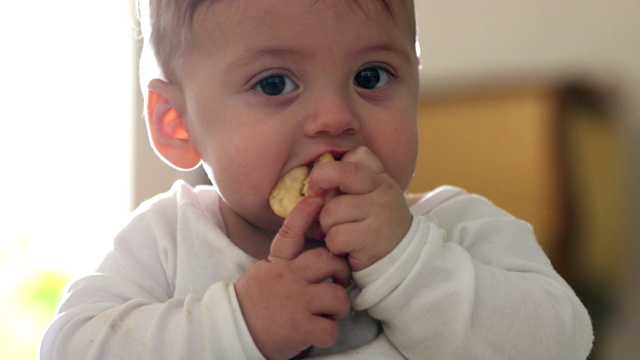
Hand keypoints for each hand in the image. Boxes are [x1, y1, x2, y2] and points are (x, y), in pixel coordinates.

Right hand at [235, 198, 351, 359]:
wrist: (233, 334)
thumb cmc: (253, 306)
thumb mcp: (263, 274)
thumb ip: (285, 263)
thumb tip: (312, 256)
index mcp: (277, 265)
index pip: (290, 233)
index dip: (304, 214)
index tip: (317, 201)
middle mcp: (288, 279)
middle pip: (327, 260)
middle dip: (341, 270)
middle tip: (340, 282)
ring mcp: (296, 303)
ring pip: (337, 296)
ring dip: (338, 308)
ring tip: (329, 314)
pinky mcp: (300, 328)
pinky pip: (331, 330)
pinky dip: (329, 335)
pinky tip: (318, 334)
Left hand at [306, 146, 412, 270]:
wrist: (403, 255)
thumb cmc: (374, 221)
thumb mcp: (370, 193)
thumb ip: (349, 177)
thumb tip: (315, 177)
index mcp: (379, 178)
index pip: (356, 156)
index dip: (327, 170)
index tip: (317, 187)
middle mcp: (383, 192)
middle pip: (336, 180)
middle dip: (322, 203)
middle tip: (326, 214)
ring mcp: (379, 216)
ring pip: (330, 214)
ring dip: (328, 228)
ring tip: (344, 234)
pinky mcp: (372, 240)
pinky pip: (335, 237)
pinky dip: (335, 246)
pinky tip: (348, 248)